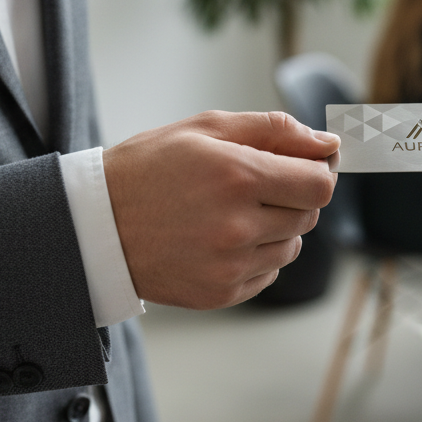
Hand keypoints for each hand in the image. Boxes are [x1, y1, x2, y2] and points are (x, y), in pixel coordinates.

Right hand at [104, 111, 338, 308]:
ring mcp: (230, 264)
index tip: (304, 166)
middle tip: (255, 185)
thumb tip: (328, 143)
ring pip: (293, 246)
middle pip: (309, 214)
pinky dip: (256, 256)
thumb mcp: (207, 128)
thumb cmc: (149, 169)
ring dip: (277, 228)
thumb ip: (275, 130)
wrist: (94, 226)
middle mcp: (238, 225)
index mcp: (238, 175)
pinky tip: (221, 239)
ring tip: (232, 213)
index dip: (318, 172)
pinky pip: (269, 273)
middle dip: (294, 196)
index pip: (319, 184)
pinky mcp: (221, 293)